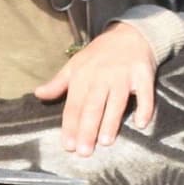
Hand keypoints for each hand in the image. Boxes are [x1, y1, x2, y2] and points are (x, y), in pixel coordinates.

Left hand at [33, 21, 160, 154]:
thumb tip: (38, 94)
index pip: (74, 105)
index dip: (70, 125)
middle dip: (87, 129)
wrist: (130, 33)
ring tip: (105, 142)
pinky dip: (144, 107)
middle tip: (84, 151)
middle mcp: (102, 77)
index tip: (67, 145)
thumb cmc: (100, 54)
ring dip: (111, 121)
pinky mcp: (143, 74)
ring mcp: (123, 76)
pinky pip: (145, 93)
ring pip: (116, 102)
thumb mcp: (75, 64)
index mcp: (83, 76)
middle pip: (93, 106)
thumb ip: (58, 83)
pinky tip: (141, 124)